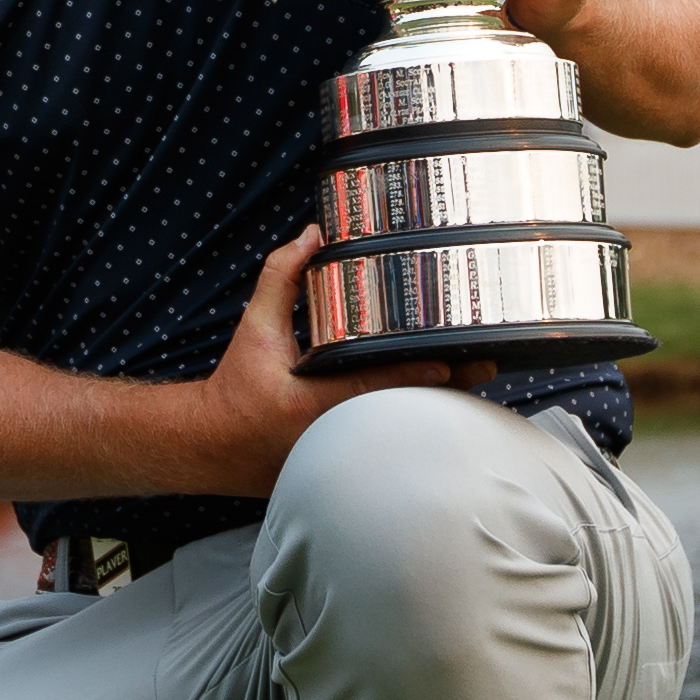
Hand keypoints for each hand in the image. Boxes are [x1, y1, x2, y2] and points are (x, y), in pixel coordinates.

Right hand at [184, 226, 480, 492]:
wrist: (214, 444)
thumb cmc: (236, 385)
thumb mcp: (255, 327)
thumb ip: (280, 278)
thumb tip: (311, 234)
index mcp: (305, 403)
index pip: (368, 387)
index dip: (411, 374)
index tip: (449, 363)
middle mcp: (326, 435)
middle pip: (398, 412)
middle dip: (445, 390)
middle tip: (485, 364)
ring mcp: (337, 454)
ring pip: (397, 431)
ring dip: (436, 407)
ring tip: (477, 377)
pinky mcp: (342, 465)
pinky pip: (386, 442)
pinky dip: (413, 423)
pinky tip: (446, 404)